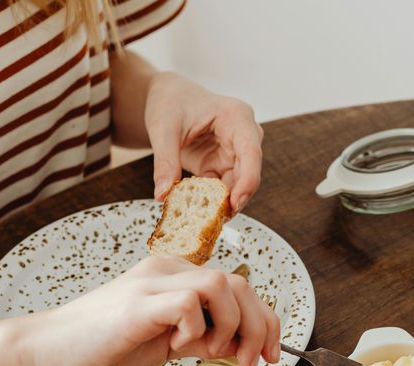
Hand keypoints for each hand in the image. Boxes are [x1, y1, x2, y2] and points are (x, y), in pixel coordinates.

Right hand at [20, 256, 280, 365]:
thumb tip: (240, 345)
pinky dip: (197, 330)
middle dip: (260, 326)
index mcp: (175, 277)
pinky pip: (188, 303)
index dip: (265, 321)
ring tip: (212, 353)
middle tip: (254, 362)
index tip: (271, 354)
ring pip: (221, 285)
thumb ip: (200, 337)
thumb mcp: (165, 341)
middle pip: (239, 284)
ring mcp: (152, 283)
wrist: (49, 349)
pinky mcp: (138, 303)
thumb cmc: (102, 344)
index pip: (239, 287)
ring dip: (231, 326)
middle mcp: (167, 271)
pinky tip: (180, 346)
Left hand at [145, 73, 263, 213]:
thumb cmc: (170, 102)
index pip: (251, 153)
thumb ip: (165, 162)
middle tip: (215, 221)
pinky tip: (199, 212)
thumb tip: (162, 195)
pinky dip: (212, 201)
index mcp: (236, 117)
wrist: (168, 97)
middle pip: (248, 173)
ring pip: (237, 185)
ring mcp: (236, 152)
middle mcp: (243, 136)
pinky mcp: (224, 165)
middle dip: (234, 198)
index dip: (247, 181)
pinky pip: (223, 188)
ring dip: (222, 203)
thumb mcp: (163, 129)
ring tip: (204, 221)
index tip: (234, 203)